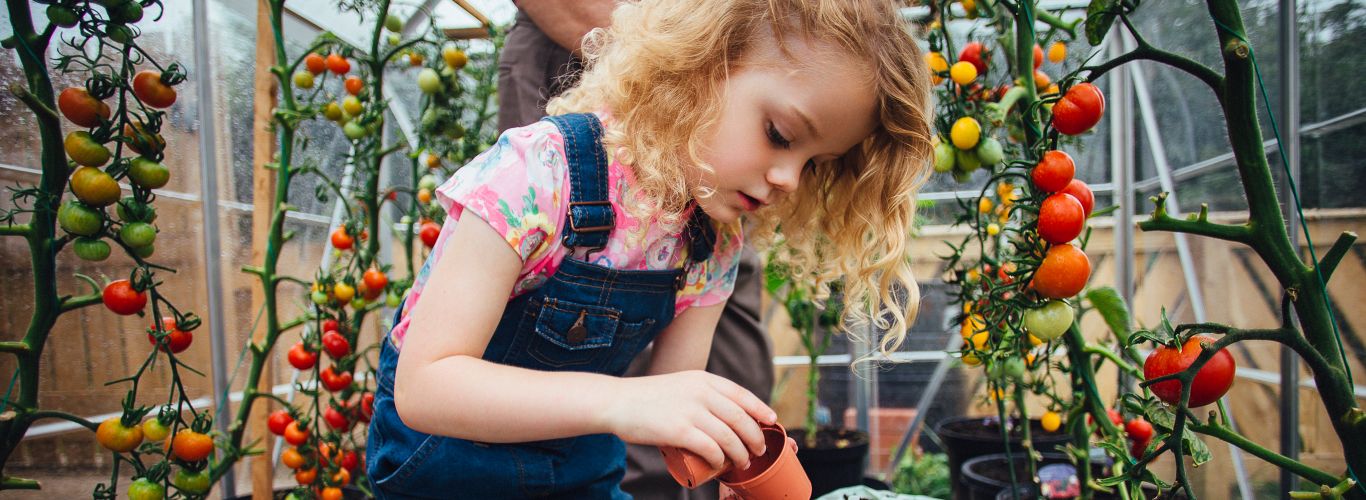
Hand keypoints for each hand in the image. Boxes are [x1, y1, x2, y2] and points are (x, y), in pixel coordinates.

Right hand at [601, 370, 776, 470]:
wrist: (617, 402)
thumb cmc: (647, 398)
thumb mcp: (681, 384)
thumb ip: (701, 393)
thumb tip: (723, 415)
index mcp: (703, 379)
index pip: (741, 394)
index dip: (760, 408)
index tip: (771, 420)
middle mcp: (701, 392)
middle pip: (740, 418)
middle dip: (755, 437)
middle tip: (757, 450)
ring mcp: (691, 411)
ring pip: (729, 436)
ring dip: (741, 453)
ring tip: (742, 462)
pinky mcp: (679, 430)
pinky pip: (710, 449)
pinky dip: (720, 460)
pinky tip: (720, 465)